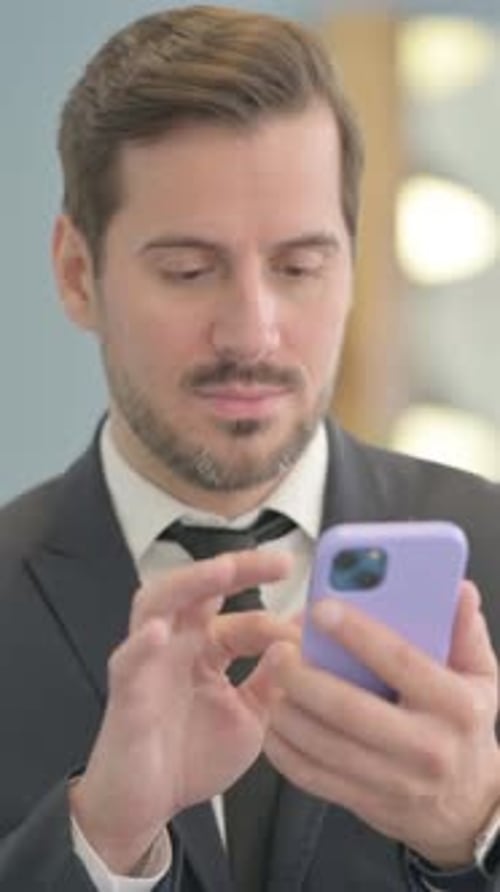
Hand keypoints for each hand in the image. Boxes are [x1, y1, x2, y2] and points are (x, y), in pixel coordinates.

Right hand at [70, 549, 294, 873]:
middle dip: (237, 568)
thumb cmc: (191, 755)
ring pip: (158, 603)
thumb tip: (305, 639)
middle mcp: (178, 644)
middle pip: (200, 588)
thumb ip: (273, 679)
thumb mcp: (250, 718)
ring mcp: (149, 662)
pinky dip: (141, 645)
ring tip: (223, 571)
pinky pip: (127, 662)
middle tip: (279, 561)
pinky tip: (159, 632)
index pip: (245, 619)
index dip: (279, 622)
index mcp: (208, 649)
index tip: (315, 627)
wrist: (145, 804)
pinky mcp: (126, 692)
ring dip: (190, 584)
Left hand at [264, 580, 499, 867]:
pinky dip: (285, 749)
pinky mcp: (366, 800)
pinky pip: (313, 776)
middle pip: (349, 709)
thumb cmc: (465, 726)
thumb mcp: (480, 675)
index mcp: (455, 705)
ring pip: (324, 745)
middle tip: (277, 649)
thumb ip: (464, 631)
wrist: (466, 804)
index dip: (357, 634)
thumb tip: (459, 590)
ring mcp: (394, 780)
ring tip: (270, 678)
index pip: (399, 662)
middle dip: (304, 676)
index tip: (321, 609)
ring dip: (288, 711)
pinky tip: (272, 720)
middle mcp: (425, 746)